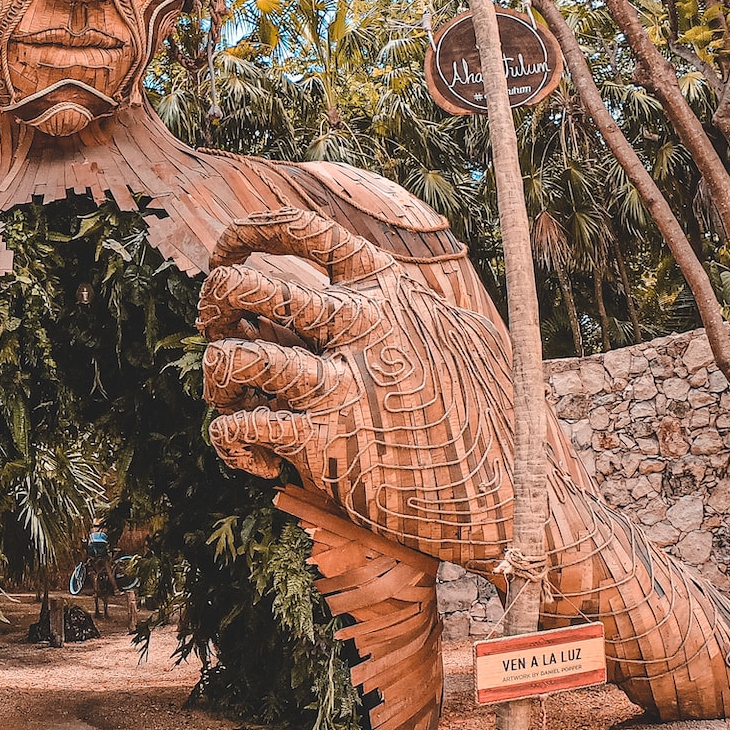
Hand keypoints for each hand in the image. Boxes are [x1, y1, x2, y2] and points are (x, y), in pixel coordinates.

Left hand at [196, 208, 514, 564]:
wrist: (517, 498)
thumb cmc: (494, 420)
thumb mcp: (465, 338)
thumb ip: (415, 308)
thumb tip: (382, 282)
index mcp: (388, 292)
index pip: (303, 231)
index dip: (248, 233)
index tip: (227, 252)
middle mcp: (360, 328)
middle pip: (245, 286)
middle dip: (213, 302)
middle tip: (219, 329)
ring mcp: (341, 387)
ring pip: (234, 358)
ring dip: (216, 376)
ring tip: (232, 398)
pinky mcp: (326, 446)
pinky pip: (240, 430)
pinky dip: (230, 442)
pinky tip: (255, 457)